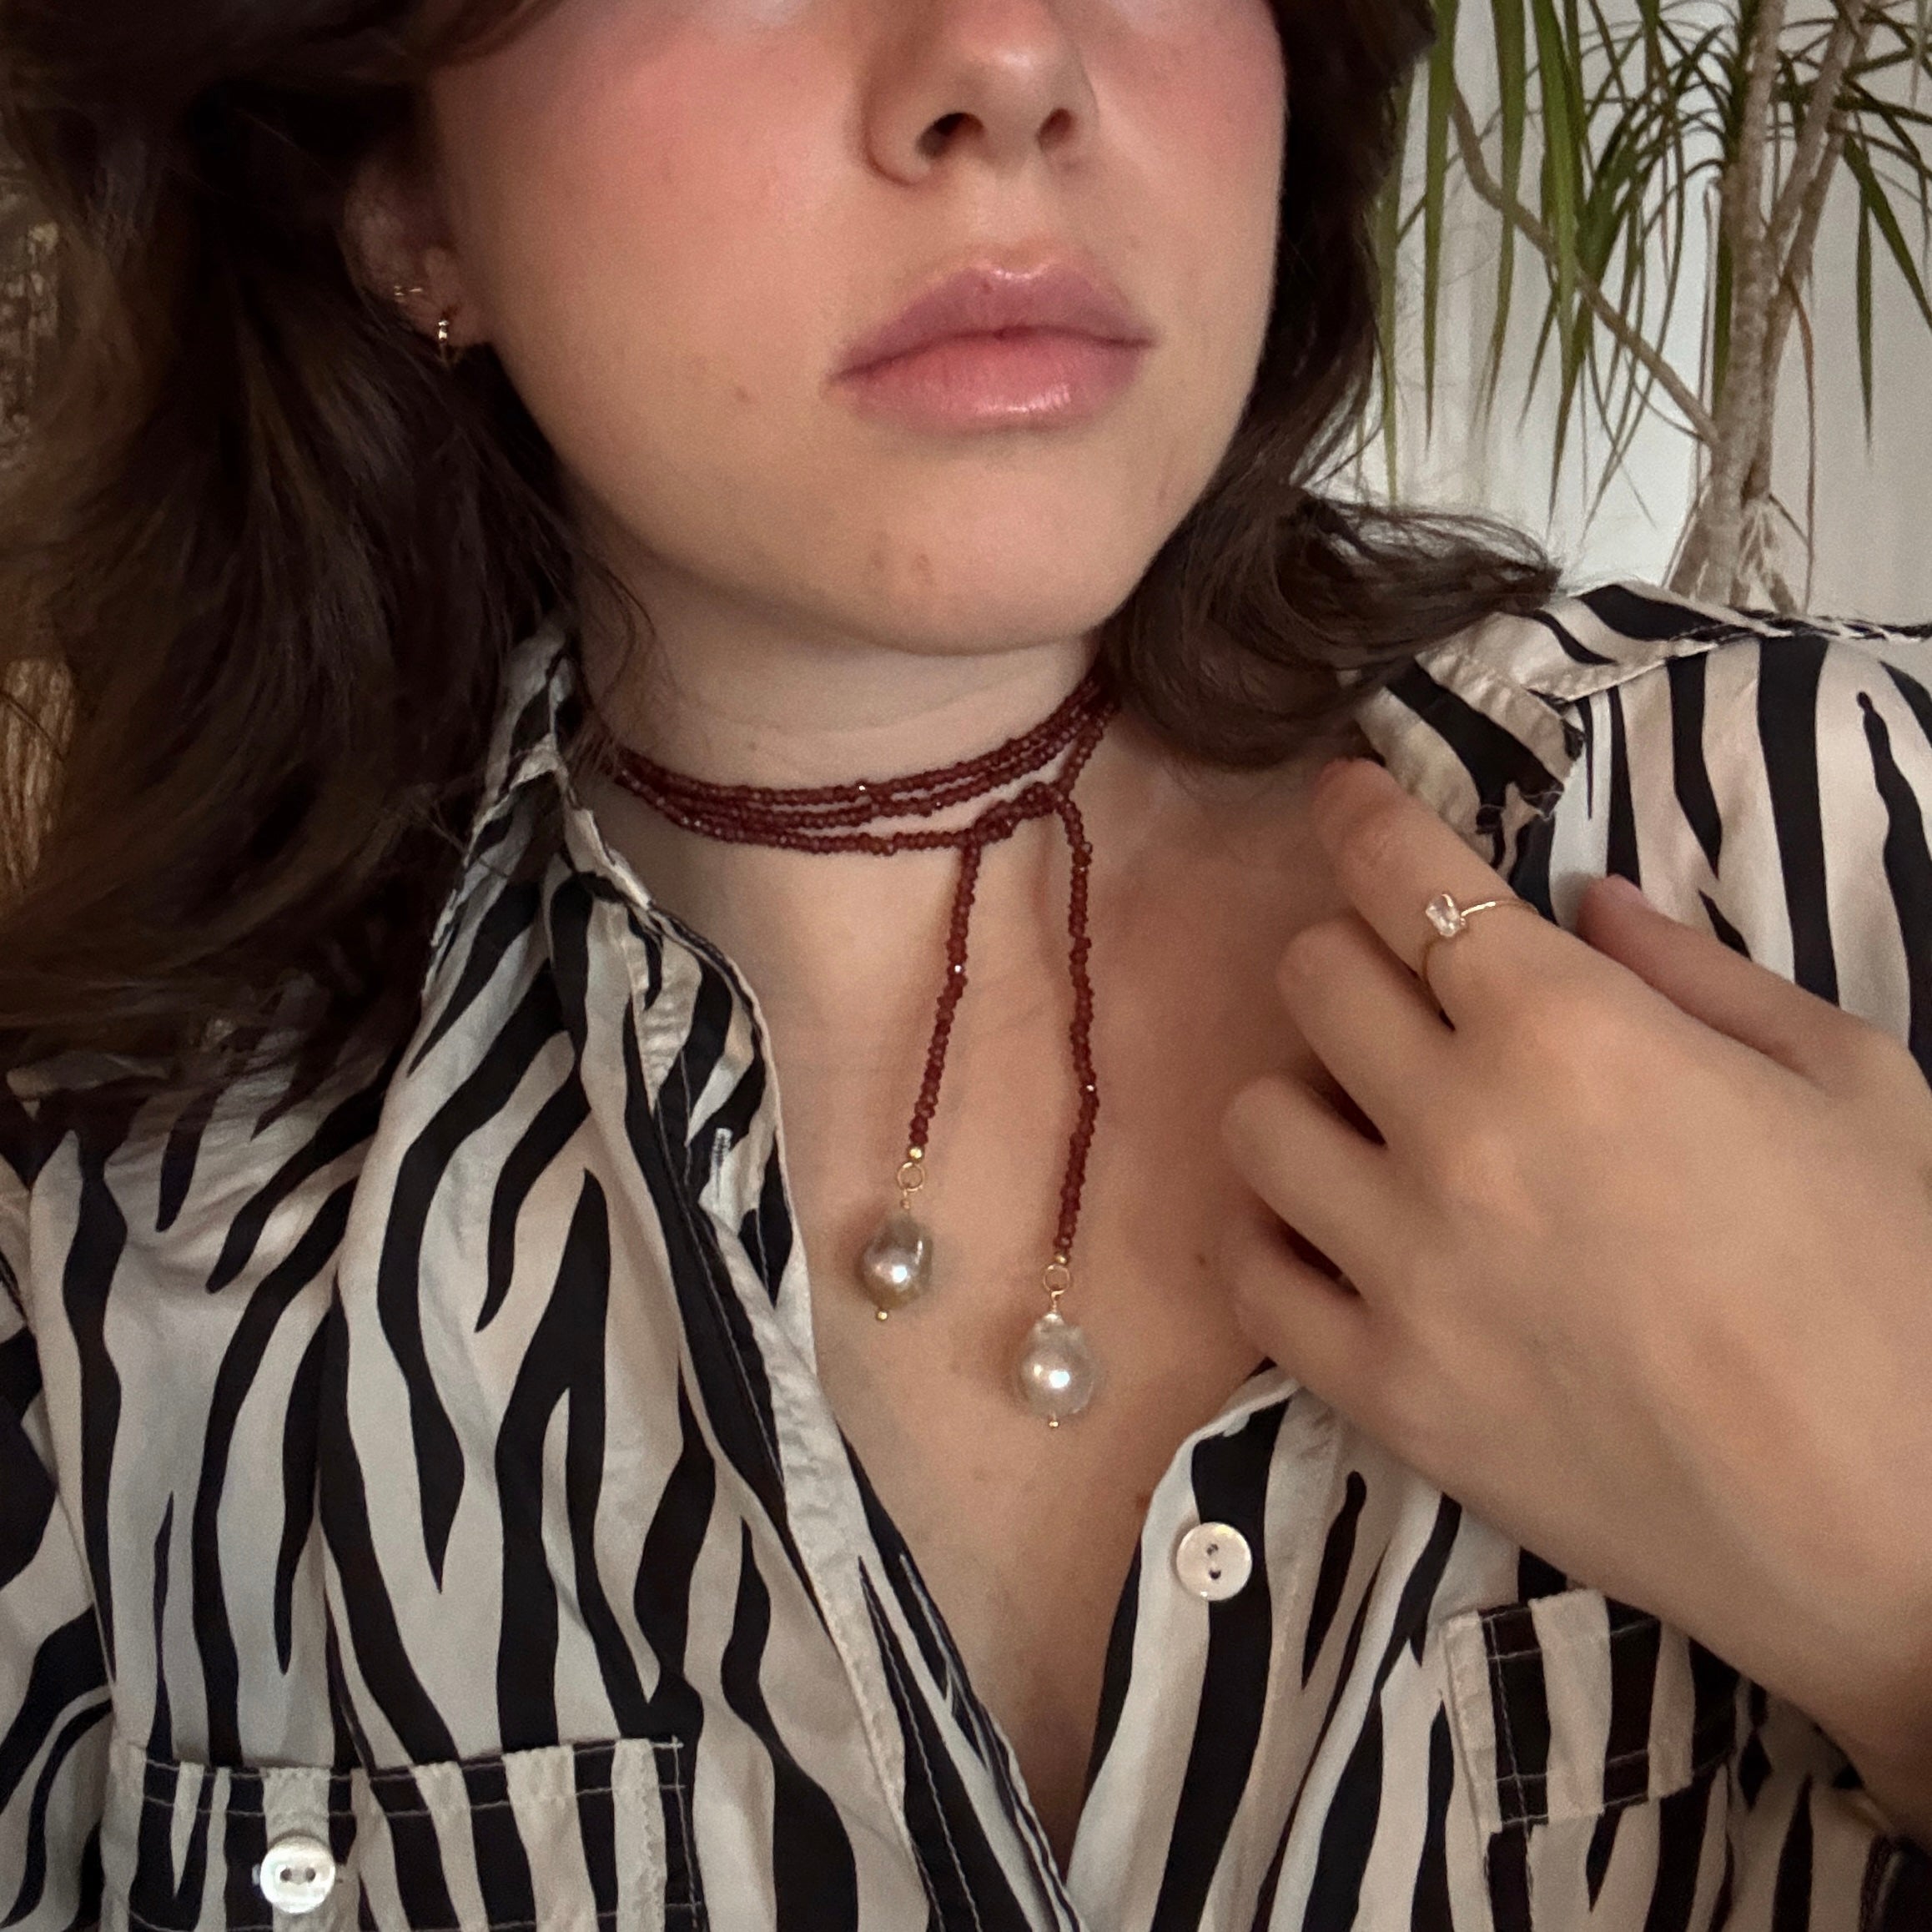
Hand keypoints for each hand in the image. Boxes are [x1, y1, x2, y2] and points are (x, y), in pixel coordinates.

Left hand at [1220, 755, 1931, 1812]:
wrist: (1904, 1533)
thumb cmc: (1901, 1288)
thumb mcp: (1846, 1081)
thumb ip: (1695, 970)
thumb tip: (1585, 902)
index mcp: (1570, 1032)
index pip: (1405, 880)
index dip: (1360, 818)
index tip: (1344, 801)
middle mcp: (1456, 1133)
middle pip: (1311, 979)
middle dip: (1351, 954)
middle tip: (1405, 986)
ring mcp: (1403, 1269)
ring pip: (1257, 1119)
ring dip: (1306, 1093)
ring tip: (1375, 1120)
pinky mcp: (1384, 1391)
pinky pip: (1251, 1277)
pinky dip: (1275, 1234)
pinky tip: (1331, 1230)